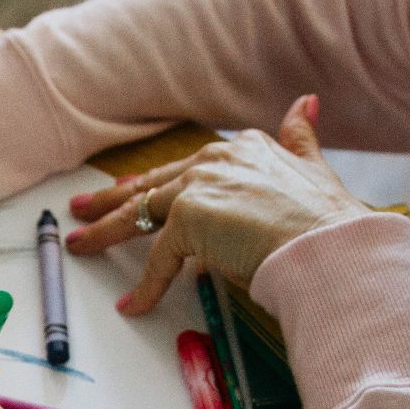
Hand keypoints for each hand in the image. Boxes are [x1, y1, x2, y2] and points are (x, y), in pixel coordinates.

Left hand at [65, 94, 369, 314]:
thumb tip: (306, 104)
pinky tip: (134, 304)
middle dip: (111, 199)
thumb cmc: (328, 222)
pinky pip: (157, 259)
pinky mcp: (188, 218)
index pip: (184, 168)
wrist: (329, 246)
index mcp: (242, 148)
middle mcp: (216, 158)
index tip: (129, 190)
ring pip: (140, 213)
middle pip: (151, 185)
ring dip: (105, 231)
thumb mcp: (316, 169)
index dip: (153, 183)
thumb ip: (302, 139)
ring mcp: (199, 185)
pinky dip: (145, 286)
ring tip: (80, 246)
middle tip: (81, 208)